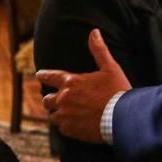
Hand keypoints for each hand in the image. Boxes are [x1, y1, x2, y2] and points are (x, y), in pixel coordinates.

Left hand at [37, 29, 131, 143]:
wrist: (123, 118)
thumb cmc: (117, 91)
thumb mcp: (110, 68)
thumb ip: (99, 50)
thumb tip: (94, 32)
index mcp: (71, 82)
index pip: (49, 76)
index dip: (43, 75)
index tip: (39, 75)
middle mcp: (64, 99)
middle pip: (47, 100)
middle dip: (50, 99)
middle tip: (55, 100)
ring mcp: (66, 116)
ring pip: (53, 116)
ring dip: (58, 114)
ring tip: (66, 114)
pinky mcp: (71, 130)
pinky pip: (62, 129)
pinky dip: (67, 126)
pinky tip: (74, 125)